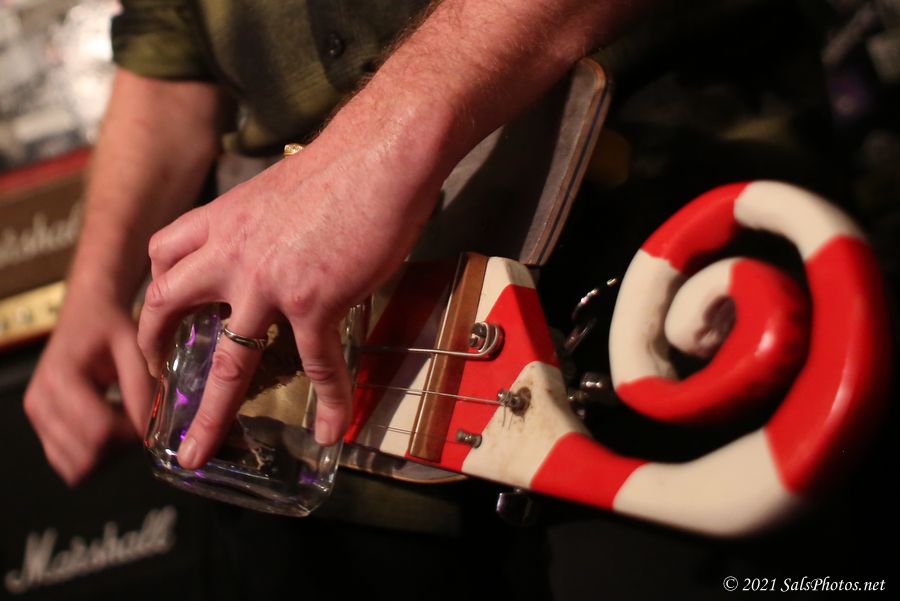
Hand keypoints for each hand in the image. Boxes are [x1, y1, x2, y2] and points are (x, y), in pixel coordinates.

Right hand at [24, 291, 153, 484]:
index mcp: (60, 379)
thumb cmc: (112, 324)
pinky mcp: (41, 424)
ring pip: (76, 466)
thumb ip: (143, 389)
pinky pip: (67, 461)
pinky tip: (109, 426)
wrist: (89, 311)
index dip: (132, 434)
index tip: (148, 418)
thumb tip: (150, 431)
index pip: (99, 432)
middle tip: (138, 420)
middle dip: (121, 448)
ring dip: (108, 454)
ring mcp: (37, 416)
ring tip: (123, 421)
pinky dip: (93, 454)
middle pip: (87, 455)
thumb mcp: (135, 347)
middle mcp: (40, 402)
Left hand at [137, 126, 443, 468]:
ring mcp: (269, 282)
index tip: (161, 314)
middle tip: (153, 383)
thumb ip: (266, 223)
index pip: (165, 253)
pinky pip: (317, 364)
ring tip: (200, 452)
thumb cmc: (344, 165)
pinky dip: (329, 400)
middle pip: (169, 307)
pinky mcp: (314, 301)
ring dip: (212, 413)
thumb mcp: (281, 191)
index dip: (156, 288)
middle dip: (152, 349)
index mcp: (224, 219)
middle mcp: (232, 254)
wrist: (380, 154)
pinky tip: (333, 428)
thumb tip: (281, 244)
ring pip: (229, 360)